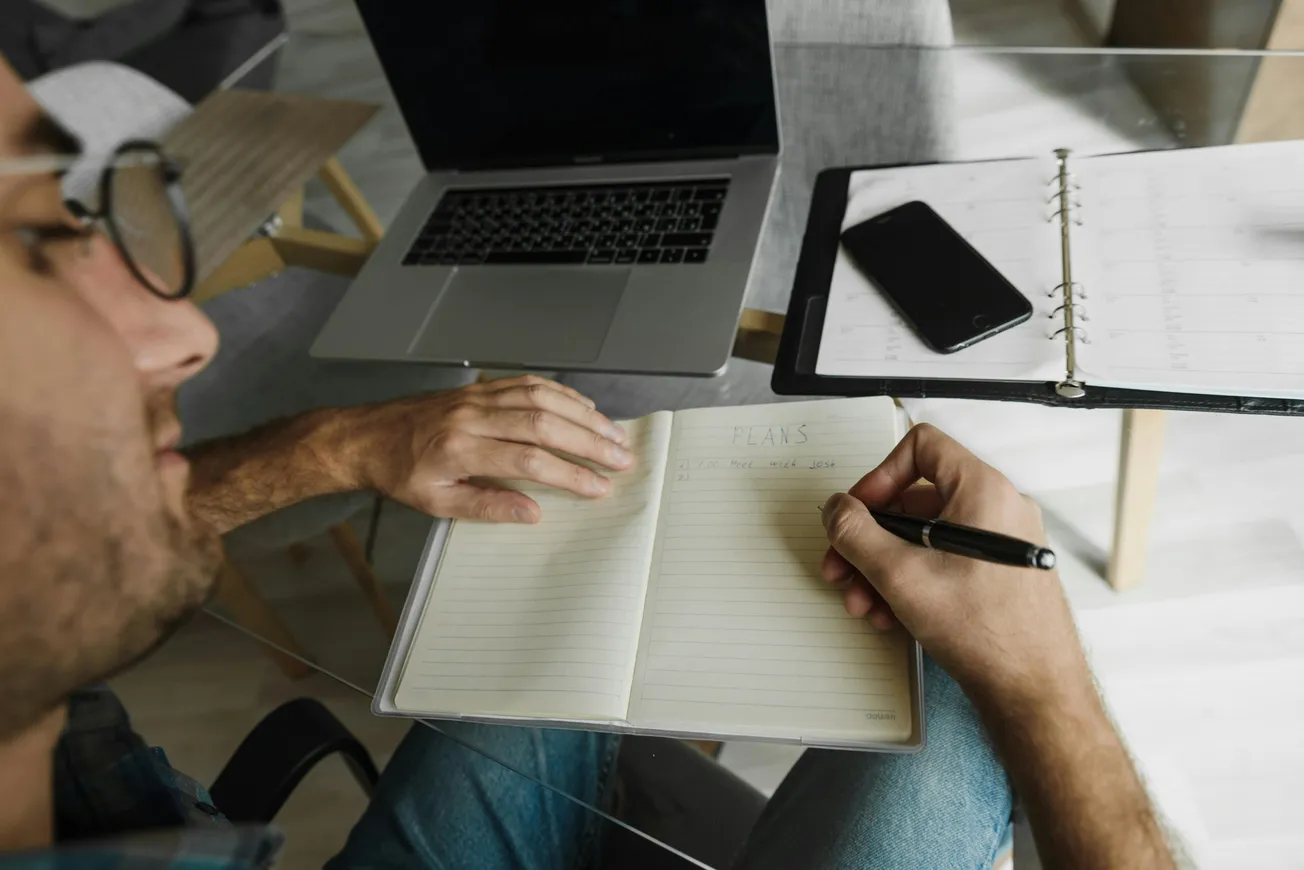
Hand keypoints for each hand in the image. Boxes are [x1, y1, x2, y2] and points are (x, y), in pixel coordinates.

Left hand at [348, 376, 632, 522]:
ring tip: (613, 433)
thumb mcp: (435, 504)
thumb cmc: (399, 473)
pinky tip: (584, 406)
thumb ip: (486, 507)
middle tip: (621, 457)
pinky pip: (529, 383)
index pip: (528, 460)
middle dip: (589, 441)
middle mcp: (473, 417)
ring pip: (542, 398)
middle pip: (544, 424)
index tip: (599, 487)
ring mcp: (479, 397)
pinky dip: (562, 393)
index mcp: (461, 449)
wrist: (367, 436)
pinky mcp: (481, 387)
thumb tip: (531, 513)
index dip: (569, 474)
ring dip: (583, 415)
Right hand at [820, 423, 1090, 710]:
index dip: (879, 475)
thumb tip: (836, 508)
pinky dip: (913, 581)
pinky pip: (945, 561)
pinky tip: (892, 616)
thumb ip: (856, 533)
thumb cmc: (986, 631)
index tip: (859, 511)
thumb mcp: (900, 574)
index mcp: (983, 490)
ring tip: (865, 603)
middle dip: (870, 538)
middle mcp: (998, 508)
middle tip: (843, 566)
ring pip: (926, 537)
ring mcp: (1002, 543)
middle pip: (916, 500)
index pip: (922, 447)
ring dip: (884, 567)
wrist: (1034, 689)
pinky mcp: (1000, 573)